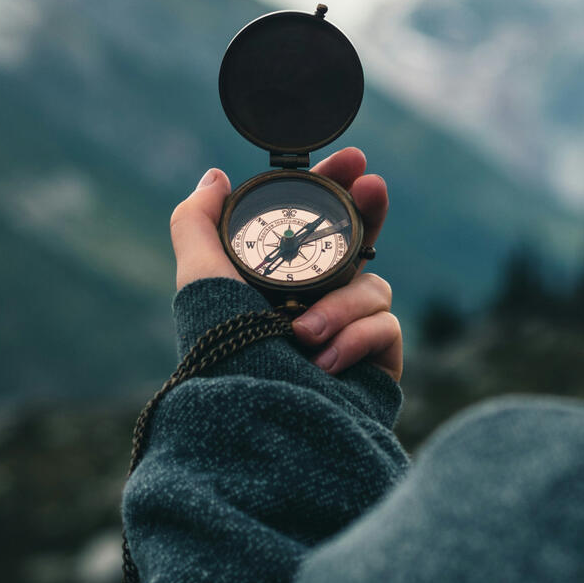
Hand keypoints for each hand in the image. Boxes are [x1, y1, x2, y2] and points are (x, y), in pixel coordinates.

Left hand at [170, 147, 399, 379]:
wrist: (256, 424)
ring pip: (371, 285)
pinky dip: (355, 338)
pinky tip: (325, 363)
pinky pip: (386, 326)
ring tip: (303, 335)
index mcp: (279, 280)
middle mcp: (315, 301)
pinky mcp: (375, 361)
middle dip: (369, 210)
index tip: (351, 158)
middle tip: (373, 185)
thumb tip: (215, 176)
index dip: (335, 187)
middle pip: (359, 242)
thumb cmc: (224, 353)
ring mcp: (348, 331)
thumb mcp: (199, 279)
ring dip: (340, 304)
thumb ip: (197, 222)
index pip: (316, 223)